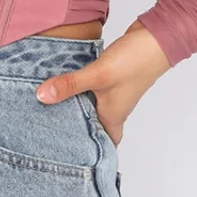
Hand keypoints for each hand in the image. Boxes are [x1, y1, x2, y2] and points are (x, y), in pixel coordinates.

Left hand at [35, 19, 170, 146]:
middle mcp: (113, 108)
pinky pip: (90, 90)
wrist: (155, 37)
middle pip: (92, 127)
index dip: (89, 155)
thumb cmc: (135, 62)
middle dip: (74, 131)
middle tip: (49, 135)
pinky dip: (78, 90)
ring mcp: (112, 92)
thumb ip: (70, 85)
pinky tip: (62, 84)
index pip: (102, 145)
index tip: (66, 160)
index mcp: (112, 116)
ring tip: (48, 110)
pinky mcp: (109, 77)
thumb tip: (41, 97)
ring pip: (90, 107)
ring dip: (74, 108)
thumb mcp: (98, 75)